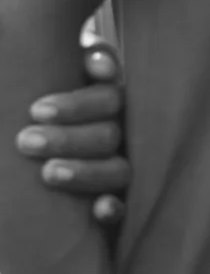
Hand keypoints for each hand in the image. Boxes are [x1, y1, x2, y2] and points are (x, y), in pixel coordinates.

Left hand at [17, 39, 127, 223]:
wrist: (21, 175)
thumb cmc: (34, 121)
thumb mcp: (42, 93)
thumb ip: (65, 70)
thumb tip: (91, 63)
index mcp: (103, 103)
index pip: (107, 96)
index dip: (78, 104)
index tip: (37, 111)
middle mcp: (116, 132)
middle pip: (108, 133)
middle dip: (67, 138)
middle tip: (25, 141)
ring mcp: (117, 166)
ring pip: (119, 168)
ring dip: (86, 170)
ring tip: (48, 173)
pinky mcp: (112, 201)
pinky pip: (124, 206)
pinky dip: (113, 207)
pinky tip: (99, 209)